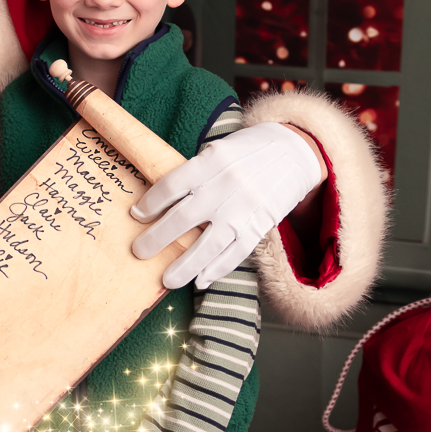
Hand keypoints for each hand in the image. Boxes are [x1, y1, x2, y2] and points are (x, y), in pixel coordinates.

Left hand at [131, 122, 324, 287]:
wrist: (294, 152)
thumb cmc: (247, 151)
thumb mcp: (218, 151)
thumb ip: (194, 174)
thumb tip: (161, 203)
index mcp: (211, 161)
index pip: (171, 186)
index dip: (150, 204)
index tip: (136, 216)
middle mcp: (225, 185)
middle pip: (183, 218)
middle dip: (156, 239)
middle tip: (139, 252)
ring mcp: (244, 208)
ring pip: (208, 244)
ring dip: (184, 266)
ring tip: (166, 280)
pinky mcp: (260, 224)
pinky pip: (236, 253)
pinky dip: (217, 269)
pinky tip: (200, 280)